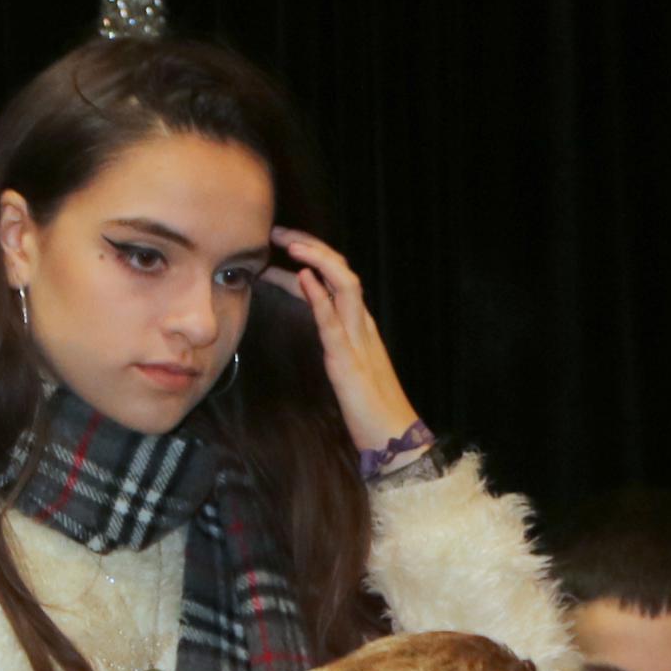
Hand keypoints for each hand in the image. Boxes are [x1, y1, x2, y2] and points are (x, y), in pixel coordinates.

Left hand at [267, 226, 423, 455]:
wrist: (392, 437)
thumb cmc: (368, 409)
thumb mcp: (346, 367)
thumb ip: (334, 343)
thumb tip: (316, 328)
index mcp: (359, 326)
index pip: (334, 281)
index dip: (309, 260)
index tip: (280, 249)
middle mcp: (361, 324)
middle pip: (340, 271)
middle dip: (310, 246)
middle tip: (278, 232)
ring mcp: (358, 339)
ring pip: (344, 284)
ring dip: (316, 259)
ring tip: (290, 244)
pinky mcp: (349, 360)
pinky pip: (334, 321)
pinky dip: (319, 296)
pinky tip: (304, 276)